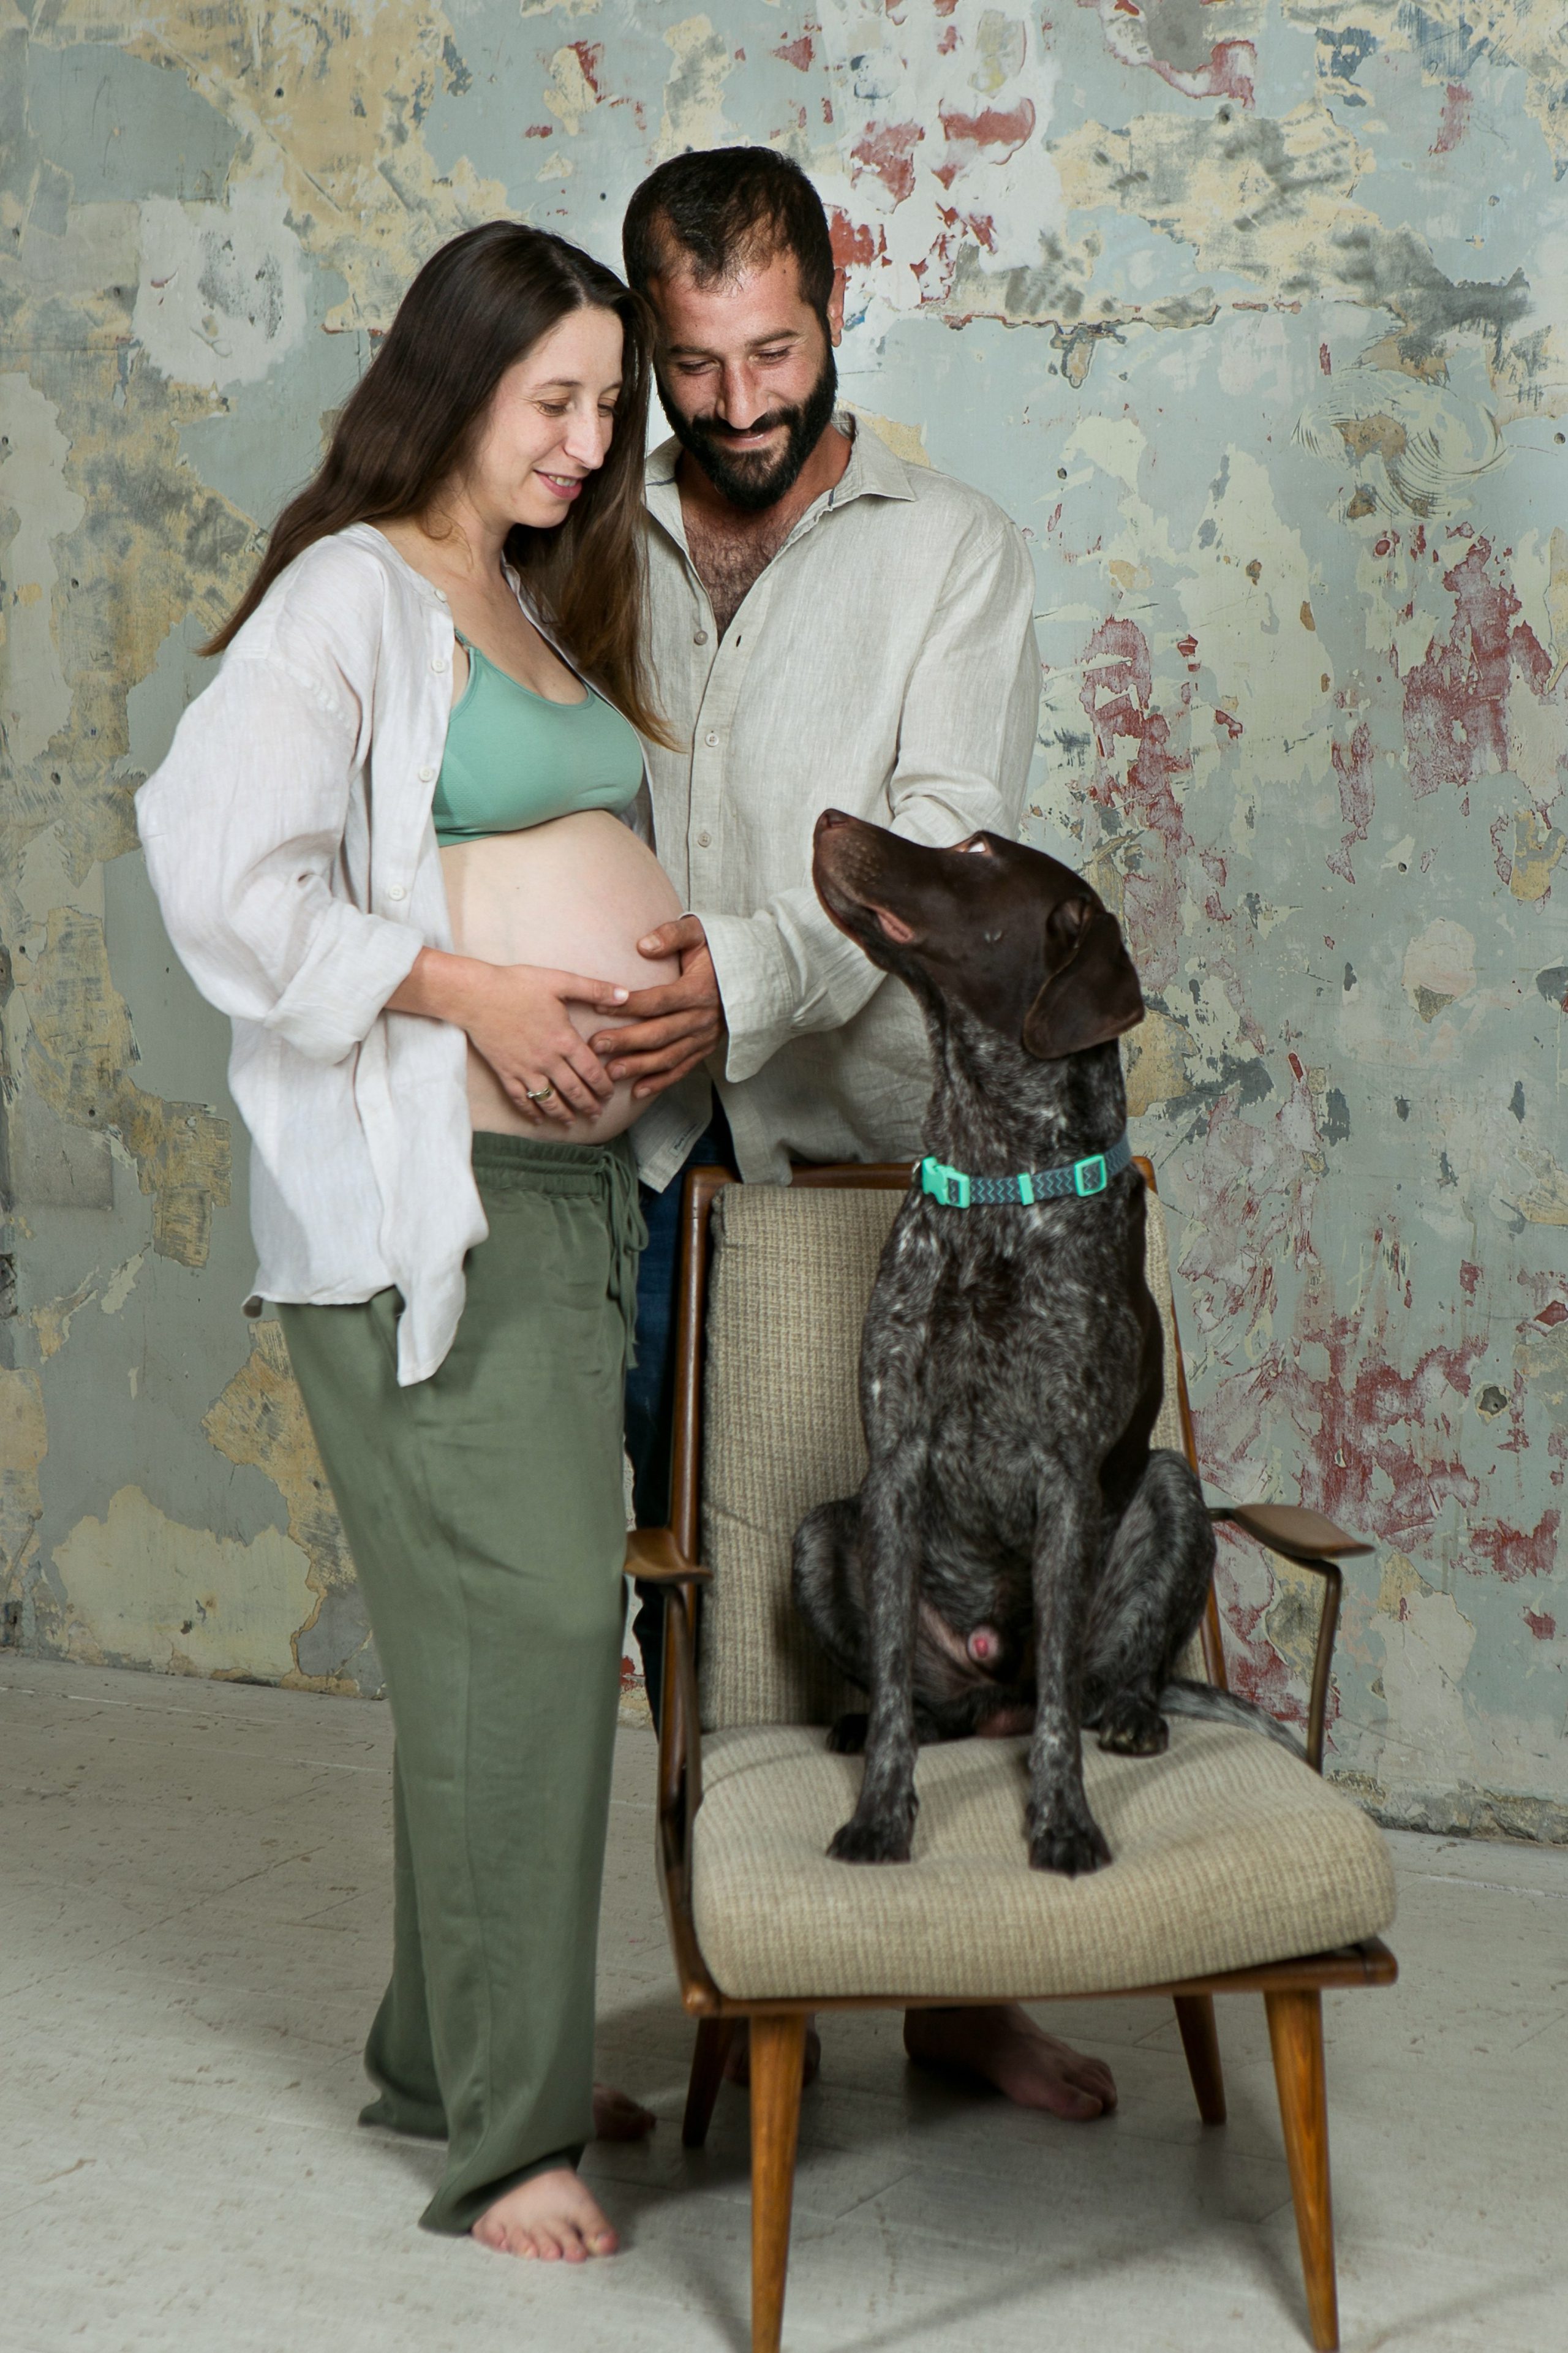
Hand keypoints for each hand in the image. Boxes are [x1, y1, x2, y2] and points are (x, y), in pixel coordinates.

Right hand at [388, 950, 626, 1122]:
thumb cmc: (518, 985)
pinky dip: (530, 1112)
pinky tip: (538, 1119)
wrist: (476, 996)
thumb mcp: (560, 981)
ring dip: (564, 1113)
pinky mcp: (505, 1072)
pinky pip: (520, 1099)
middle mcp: (548, 1061)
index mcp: (564, 1040)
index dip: (604, 1086)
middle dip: (589, 1105)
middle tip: (598, 1114)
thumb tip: (626, 994)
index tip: (610, 1094)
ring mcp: (525, 1069)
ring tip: (573, 1121)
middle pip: (574, 1091)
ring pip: (549, 1100)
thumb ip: (594, 989)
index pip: (592, 1071)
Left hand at [591, 915, 722, 1099]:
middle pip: (660, 1033)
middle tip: (596, 1045)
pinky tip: (637, 1090)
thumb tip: (643, 946)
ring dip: (639, 1066)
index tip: (600, 1005)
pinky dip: (660, 1082)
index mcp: (699, 989)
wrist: (749, 972)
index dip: (630, 1005)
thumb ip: (672, 935)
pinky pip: (682, 1069)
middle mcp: (703, 1017)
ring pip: (669, 1056)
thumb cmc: (716, 950)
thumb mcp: (698, 932)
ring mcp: (705, 1037)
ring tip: (610, 1073)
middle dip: (627, 1041)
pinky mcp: (705, 1049)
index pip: (660, 1000)